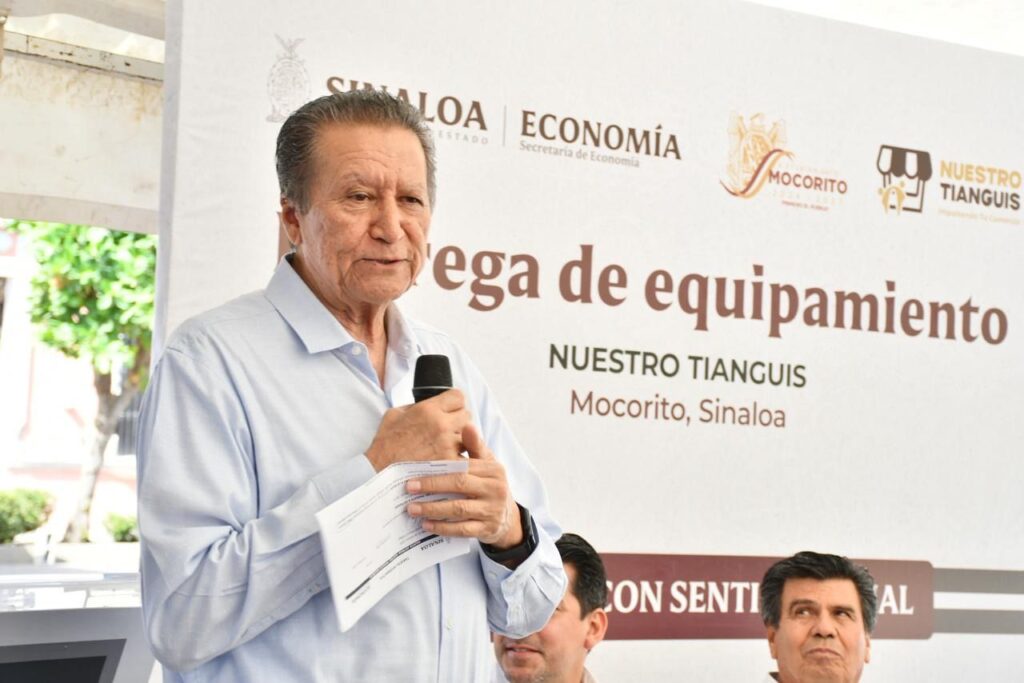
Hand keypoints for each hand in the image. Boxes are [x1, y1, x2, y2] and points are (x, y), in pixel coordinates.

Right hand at [365, 389, 471, 470]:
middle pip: (467, 415)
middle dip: (458, 421)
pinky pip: (466, 456)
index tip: (450, 410)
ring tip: (447, 447)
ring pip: (470, 436)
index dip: (455, 403)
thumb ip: (414, 406)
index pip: (458, 396)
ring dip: (461, 440)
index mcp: (428, 409)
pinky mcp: (450, 463)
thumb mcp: (394, 415)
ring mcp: (447, 444)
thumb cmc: (385, 445)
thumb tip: (427, 404)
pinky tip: (449, 461)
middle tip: (448, 430)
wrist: (379, 473)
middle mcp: (441, 424)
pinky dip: (460, 459)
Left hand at [405, 424, 522, 548]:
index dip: (437, 471)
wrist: (507, 517)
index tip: (413, 474)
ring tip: (412, 509)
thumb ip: (475, 446)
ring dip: (433, 509)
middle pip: (460, 485)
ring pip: (459, 509)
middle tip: (408, 489)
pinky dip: (443, 528)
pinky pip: (462, 530)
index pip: (463, 468)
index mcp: (493, 470)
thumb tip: (467, 424)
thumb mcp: (487, 464)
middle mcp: (495, 489)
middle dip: (432, 487)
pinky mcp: (487, 529)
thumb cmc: (490, 485)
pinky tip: (426, 525)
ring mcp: (492, 511)